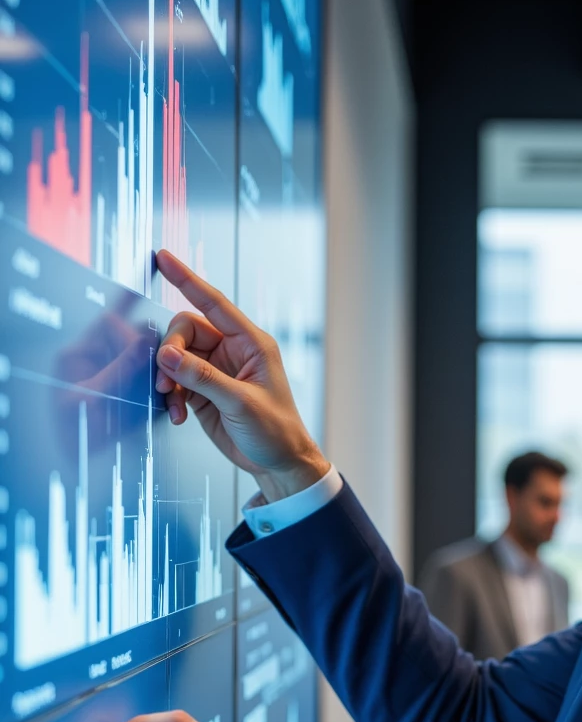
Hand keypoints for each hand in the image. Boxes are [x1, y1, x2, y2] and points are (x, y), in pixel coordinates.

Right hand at [154, 249, 329, 502]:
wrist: (278, 464)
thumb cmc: (275, 431)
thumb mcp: (240, 403)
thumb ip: (203, 378)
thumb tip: (168, 356)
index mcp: (251, 343)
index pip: (214, 303)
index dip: (187, 279)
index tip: (164, 257)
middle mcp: (232, 351)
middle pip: (186, 330)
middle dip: (170, 349)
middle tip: (166, 375)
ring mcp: (216, 371)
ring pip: (176, 356)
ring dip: (168, 376)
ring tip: (170, 398)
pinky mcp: (204, 391)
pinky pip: (176, 380)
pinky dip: (170, 394)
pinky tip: (176, 413)